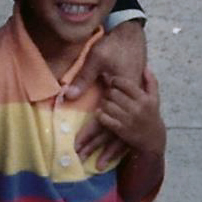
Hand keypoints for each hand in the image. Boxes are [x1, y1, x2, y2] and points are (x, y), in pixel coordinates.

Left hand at [63, 21, 146, 166]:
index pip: (104, 118)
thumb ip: (83, 78)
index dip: (90, 134)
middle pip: (112, 130)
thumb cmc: (114, 45)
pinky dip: (117, 140)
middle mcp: (131, 101)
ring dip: (109, 149)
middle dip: (96, 146)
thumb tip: (68, 96)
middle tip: (81, 160)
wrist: (133, 36)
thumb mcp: (97, 57)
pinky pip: (125, 124)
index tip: (77, 147)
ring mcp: (134, 102)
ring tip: (98, 165)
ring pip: (121, 132)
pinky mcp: (133, 101)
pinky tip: (111, 151)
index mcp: (123, 92)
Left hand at [97, 68, 165, 156]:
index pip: (124, 83)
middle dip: (108, 91)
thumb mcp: (155, 99)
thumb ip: (151, 82)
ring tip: (105, 102)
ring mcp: (128, 120)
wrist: (153, 140)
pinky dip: (100, 114)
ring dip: (103, 102)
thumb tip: (145, 67)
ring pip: (107, 105)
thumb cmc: (152, 116)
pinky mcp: (120, 130)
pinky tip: (101, 112)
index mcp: (144, 99)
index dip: (115, 80)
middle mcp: (136, 108)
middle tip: (107, 92)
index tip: (113, 82)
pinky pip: (104, 118)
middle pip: (113, 93)